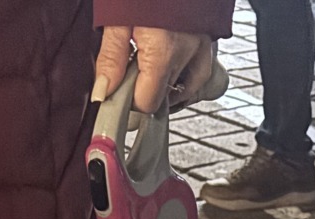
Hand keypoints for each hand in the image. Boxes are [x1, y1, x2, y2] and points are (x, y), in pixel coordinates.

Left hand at [94, 26, 214, 113]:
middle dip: (145, 90)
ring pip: (188, 88)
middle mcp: (189, 53)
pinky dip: (188, 76)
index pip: (147, 102)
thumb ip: (110, 59)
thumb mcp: (117, 19)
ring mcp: (204, 47)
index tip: (117, 93)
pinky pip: (202, 72)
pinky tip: (173, 68)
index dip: (128, 103)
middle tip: (130, 69)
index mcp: (163, 51)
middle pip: (165, 97)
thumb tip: (103, 92)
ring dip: (169, 87)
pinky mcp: (211, 40)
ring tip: (150, 71)